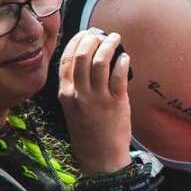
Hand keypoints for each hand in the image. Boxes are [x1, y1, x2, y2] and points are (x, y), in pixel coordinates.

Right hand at [57, 29, 133, 175]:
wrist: (99, 156)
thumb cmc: (87, 129)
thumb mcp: (72, 107)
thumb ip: (76, 85)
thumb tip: (87, 57)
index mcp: (65, 94)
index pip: (65, 60)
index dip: (76, 42)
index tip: (86, 33)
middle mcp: (78, 95)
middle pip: (81, 56)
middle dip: (92, 39)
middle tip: (102, 33)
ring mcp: (97, 99)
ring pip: (100, 62)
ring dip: (109, 45)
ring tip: (115, 38)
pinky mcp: (116, 103)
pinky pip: (119, 76)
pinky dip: (122, 61)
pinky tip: (125, 57)